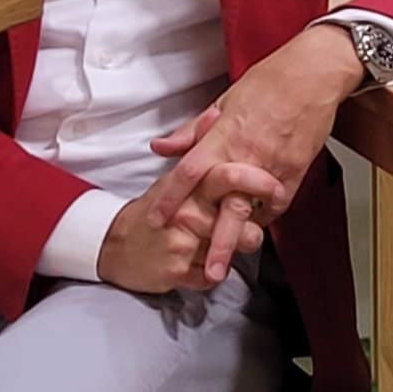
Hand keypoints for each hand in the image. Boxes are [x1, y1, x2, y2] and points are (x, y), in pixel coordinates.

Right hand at [95, 156, 286, 293]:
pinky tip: (208, 265)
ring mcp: (182, 242)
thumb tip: (215, 115)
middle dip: (255, 224)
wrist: (114, 246)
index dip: (256, 181)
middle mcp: (186, 212)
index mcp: (189, 186)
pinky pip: (214, 276)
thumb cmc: (154, 210)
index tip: (278, 187)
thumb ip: (198, 147)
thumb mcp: (174, 176)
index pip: (226, 176)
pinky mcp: (177, 271)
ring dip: (238, 250)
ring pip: (232, 250)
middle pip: (237, 218)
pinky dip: (215, 273)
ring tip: (230, 245)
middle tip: (260, 226)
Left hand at [145, 23, 367, 280]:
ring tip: (230, 264)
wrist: (314, 74)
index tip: (157, 220)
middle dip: (218, 243)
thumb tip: (161, 147)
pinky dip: (264, 215)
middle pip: (228, 208)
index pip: (190, 172)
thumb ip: (192, 131)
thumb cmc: (270, 81)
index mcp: (225, 136)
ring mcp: (275, 167)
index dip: (171, 198)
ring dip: (242, 240)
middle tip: (208, 273)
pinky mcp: (297, 171)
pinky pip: (277, 202)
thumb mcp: (224, 100)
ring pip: (255, 212)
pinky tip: (253, 226)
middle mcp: (248, 157)